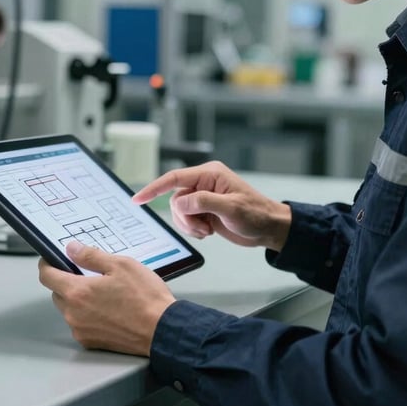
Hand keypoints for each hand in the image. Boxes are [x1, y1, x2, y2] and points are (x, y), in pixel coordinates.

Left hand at [38, 241, 175, 355]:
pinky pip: (80, 323)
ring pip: (69, 309)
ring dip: (78, 299)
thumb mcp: (121, 265)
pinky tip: (109, 308)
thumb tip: (71, 249)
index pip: (47, 277)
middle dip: (67, 281)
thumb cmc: (144, 296)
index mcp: (78, 292)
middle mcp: (73, 314)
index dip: (47, 264)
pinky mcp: (91, 342)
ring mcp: (81, 331)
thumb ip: (91, 256)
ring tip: (104, 292)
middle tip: (88, 273)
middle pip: (58, 293)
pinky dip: (87, 314)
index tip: (51, 259)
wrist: (162, 329)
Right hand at [132, 161, 291, 251]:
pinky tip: (209, 231)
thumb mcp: (231, 208)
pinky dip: (193, 229)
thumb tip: (180, 203)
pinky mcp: (205, 210)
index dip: (154, 188)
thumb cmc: (256, 214)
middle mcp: (204, 183)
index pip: (174, 178)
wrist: (268, 228)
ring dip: (190, 225)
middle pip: (175, 199)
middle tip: (203, 228)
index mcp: (210, 174)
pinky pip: (186, 220)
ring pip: (179, 212)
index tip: (138, 199)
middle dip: (185, 218)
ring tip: (208, 230)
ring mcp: (204, 197)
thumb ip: (204, 202)